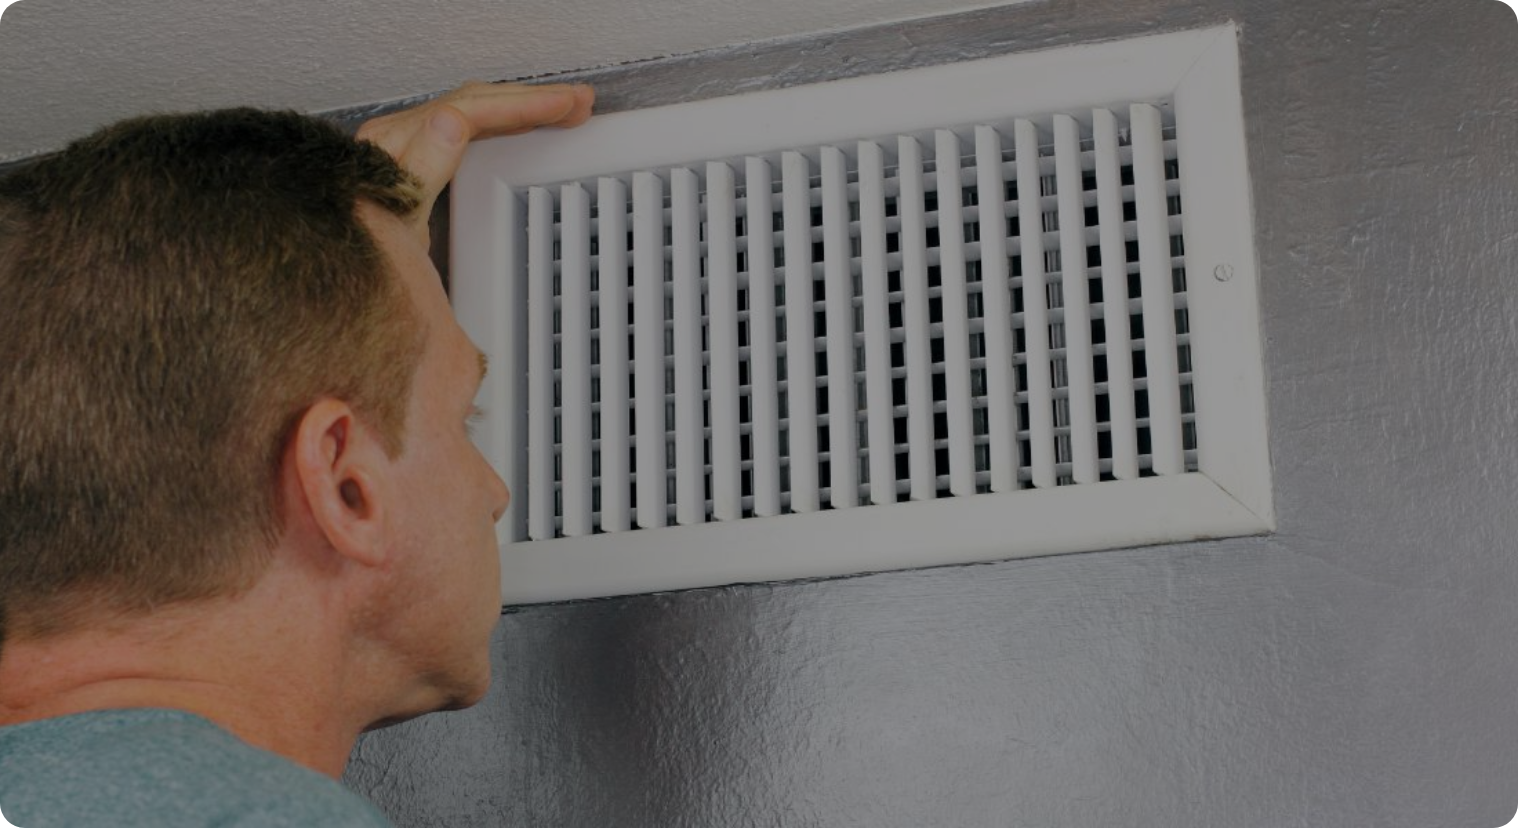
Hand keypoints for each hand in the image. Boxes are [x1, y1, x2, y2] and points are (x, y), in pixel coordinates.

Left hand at [356, 81, 593, 239]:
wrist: (344, 270)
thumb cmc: (366, 253)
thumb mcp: (398, 216)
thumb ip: (423, 167)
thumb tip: (453, 122)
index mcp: (398, 147)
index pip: (470, 110)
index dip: (520, 106)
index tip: (561, 107)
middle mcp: (401, 139)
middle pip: (476, 102)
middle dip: (531, 99)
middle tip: (578, 103)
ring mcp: (409, 147)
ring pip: (475, 110)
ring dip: (521, 106)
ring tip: (564, 108)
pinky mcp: (417, 161)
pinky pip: (468, 126)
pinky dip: (502, 122)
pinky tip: (522, 126)